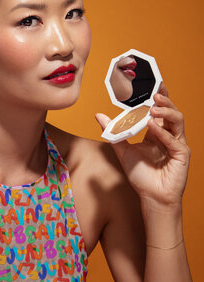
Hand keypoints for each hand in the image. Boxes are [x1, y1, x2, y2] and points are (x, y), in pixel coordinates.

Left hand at [95, 84, 189, 206]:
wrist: (151, 197)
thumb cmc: (141, 176)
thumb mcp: (123, 151)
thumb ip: (113, 133)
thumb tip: (99, 116)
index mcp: (157, 133)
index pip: (159, 111)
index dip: (158, 97)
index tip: (153, 84)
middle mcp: (169, 136)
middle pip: (171, 112)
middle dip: (165, 100)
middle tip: (155, 91)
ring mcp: (177, 144)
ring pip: (177, 121)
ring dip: (166, 112)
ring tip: (153, 106)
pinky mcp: (182, 154)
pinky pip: (174, 140)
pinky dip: (162, 132)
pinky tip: (152, 127)